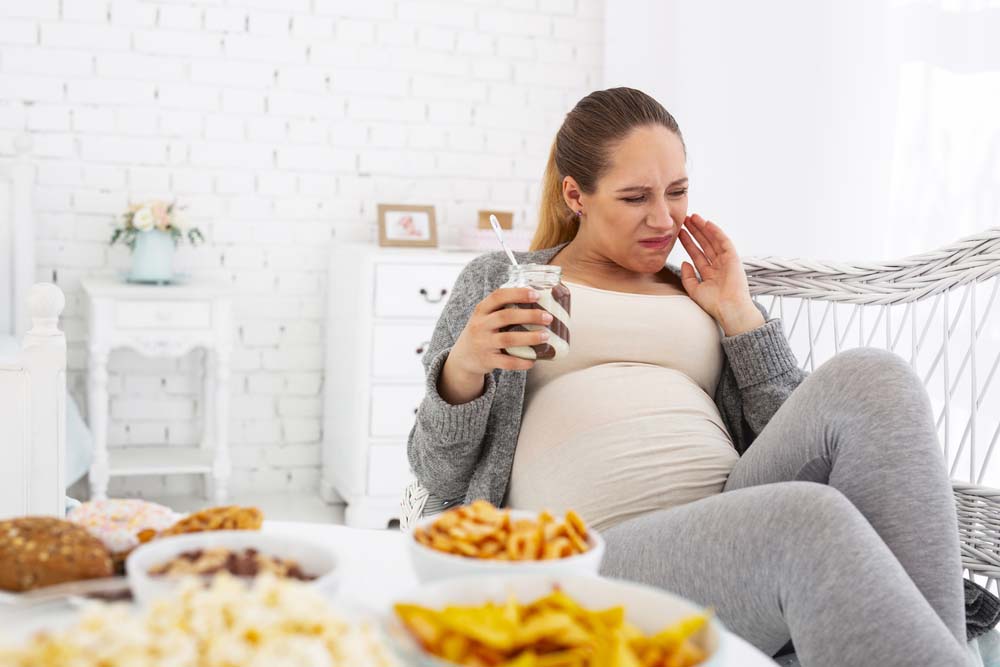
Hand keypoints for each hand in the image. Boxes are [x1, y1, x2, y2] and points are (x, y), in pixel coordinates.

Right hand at [450, 287, 553, 375]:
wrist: (463, 357)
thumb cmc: (482, 332)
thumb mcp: (484, 317)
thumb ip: (502, 309)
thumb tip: (538, 301)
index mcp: (481, 310)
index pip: (498, 296)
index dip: (517, 294)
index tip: (536, 294)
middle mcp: (480, 325)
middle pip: (505, 316)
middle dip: (529, 316)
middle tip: (548, 317)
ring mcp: (482, 343)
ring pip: (507, 339)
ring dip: (529, 337)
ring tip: (545, 336)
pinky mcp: (487, 360)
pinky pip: (506, 362)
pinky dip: (521, 362)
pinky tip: (533, 360)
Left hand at [678, 214, 763, 335]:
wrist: (729, 310)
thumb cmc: (714, 304)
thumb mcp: (695, 290)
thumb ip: (687, 277)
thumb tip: (684, 262)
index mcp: (710, 273)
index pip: (697, 254)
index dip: (689, 242)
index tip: (679, 232)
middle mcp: (718, 265)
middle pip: (705, 244)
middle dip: (695, 232)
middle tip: (685, 219)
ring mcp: (726, 261)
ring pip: (713, 241)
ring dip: (703, 228)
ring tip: (693, 217)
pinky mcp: (733, 258)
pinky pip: (724, 242)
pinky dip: (716, 232)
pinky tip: (707, 223)